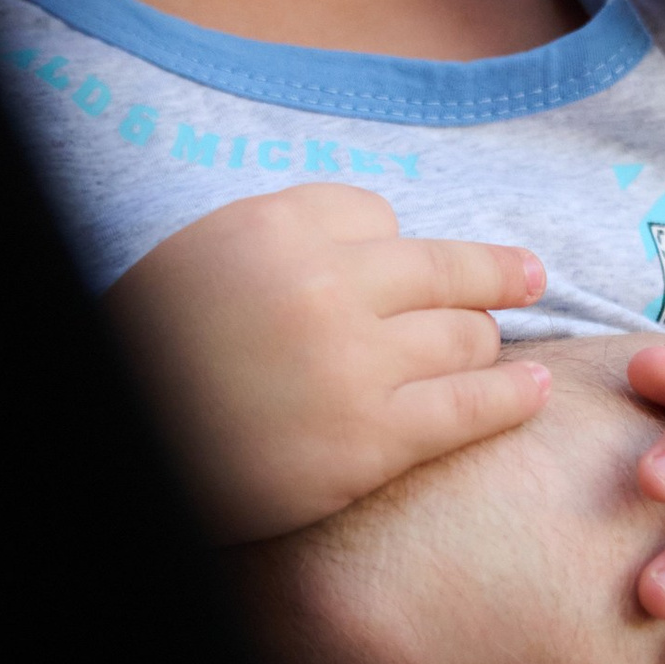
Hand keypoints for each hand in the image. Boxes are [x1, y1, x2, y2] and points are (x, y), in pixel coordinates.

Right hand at [106, 182, 547, 538]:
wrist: (127, 448)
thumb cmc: (155, 353)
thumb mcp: (206, 260)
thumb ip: (287, 241)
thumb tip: (381, 242)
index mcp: (279, 229)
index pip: (376, 215)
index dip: (387, 247)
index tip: (392, 271)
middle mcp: (326, 283)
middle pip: (443, 269)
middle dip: (493, 276)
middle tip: (528, 277)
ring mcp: (356, 363)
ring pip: (465, 336)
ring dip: (484, 343)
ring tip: (505, 353)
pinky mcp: (371, 442)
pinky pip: (471, 407)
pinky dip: (515, 396)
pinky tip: (538, 389)